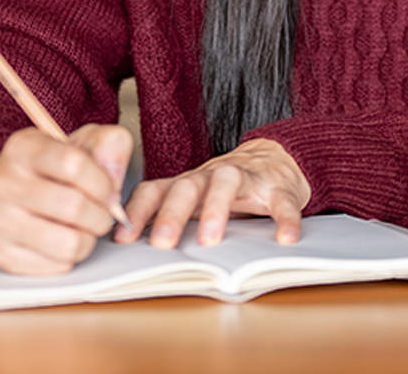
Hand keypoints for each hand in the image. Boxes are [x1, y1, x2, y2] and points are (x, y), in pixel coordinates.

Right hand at [0, 123, 132, 274]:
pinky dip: (70, 256)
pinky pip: (57, 265)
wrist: (14, 194)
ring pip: (68, 243)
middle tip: (102, 214)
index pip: (73, 164)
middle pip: (72, 206)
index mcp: (22, 148)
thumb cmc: (54, 169)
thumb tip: (113, 178)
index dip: (102, 182)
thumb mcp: (84, 142)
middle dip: (101, 215)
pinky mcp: (2, 253)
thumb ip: (110, 145)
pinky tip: (63, 240)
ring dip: (88, 239)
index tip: (109, 191)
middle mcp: (2, 182)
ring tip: (84, 228)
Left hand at [118, 138, 309, 248]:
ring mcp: (247, 178)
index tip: (123, 240)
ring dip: (217, 209)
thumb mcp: (195, 199)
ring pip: (228, 183)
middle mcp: (212, 176)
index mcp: (188, 183)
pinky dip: (284, 219)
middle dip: (172, 214)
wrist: (277, 158)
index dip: (137, 212)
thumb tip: (130, 248)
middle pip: (187, 186)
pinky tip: (285, 238)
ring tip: (210, 241)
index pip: (155, 190)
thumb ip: (168, 216)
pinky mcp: (279, 188)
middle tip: (162, 244)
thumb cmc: (227, 188)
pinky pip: (281, 201)